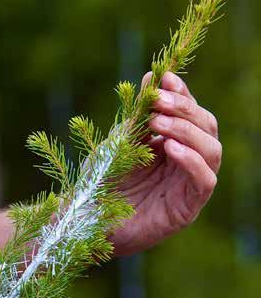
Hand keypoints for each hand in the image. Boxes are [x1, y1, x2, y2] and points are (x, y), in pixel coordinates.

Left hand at [113, 72, 220, 254]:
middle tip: (157, 101)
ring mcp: (188, 187)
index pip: (193, 113)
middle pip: (207, 128)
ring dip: (187, 131)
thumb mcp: (119, 142)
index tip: (165, 79)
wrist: (85, 221)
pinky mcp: (186, 209)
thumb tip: (152, 76)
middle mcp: (186, 164)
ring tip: (157, 123)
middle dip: (184, 109)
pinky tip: (170, 148)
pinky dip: (192, 162)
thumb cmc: (101, 182)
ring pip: (212, 151)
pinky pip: (205, 182)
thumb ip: (138, 115)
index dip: (183, 94)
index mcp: (174, 145)